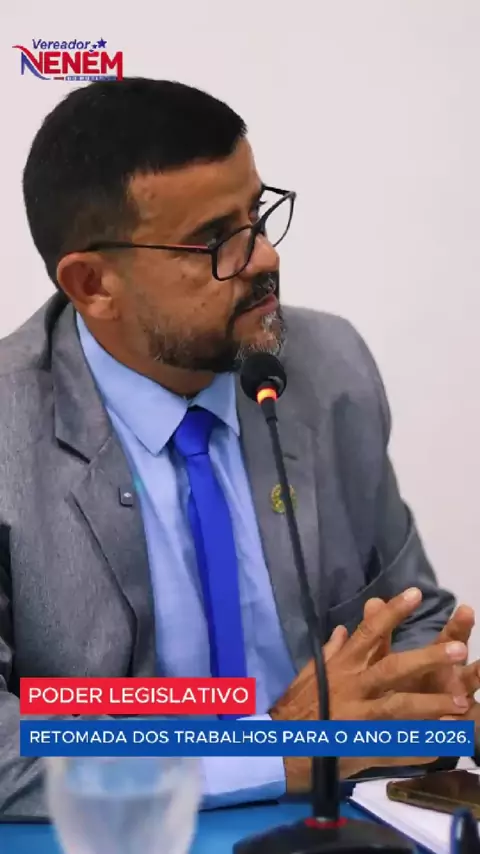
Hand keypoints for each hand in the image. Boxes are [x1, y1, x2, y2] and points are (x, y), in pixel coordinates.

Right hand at [270, 587, 469, 791]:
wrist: (281, 747)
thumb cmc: (296, 706)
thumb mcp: (309, 673)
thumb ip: (331, 651)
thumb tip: (346, 628)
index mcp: (341, 666)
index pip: (368, 632)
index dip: (392, 612)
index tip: (416, 594)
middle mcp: (352, 687)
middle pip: (393, 668)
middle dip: (427, 659)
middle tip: (459, 649)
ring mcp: (359, 717)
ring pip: (401, 707)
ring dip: (433, 704)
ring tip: (464, 702)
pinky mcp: (363, 746)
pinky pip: (398, 745)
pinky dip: (421, 745)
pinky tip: (445, 742)